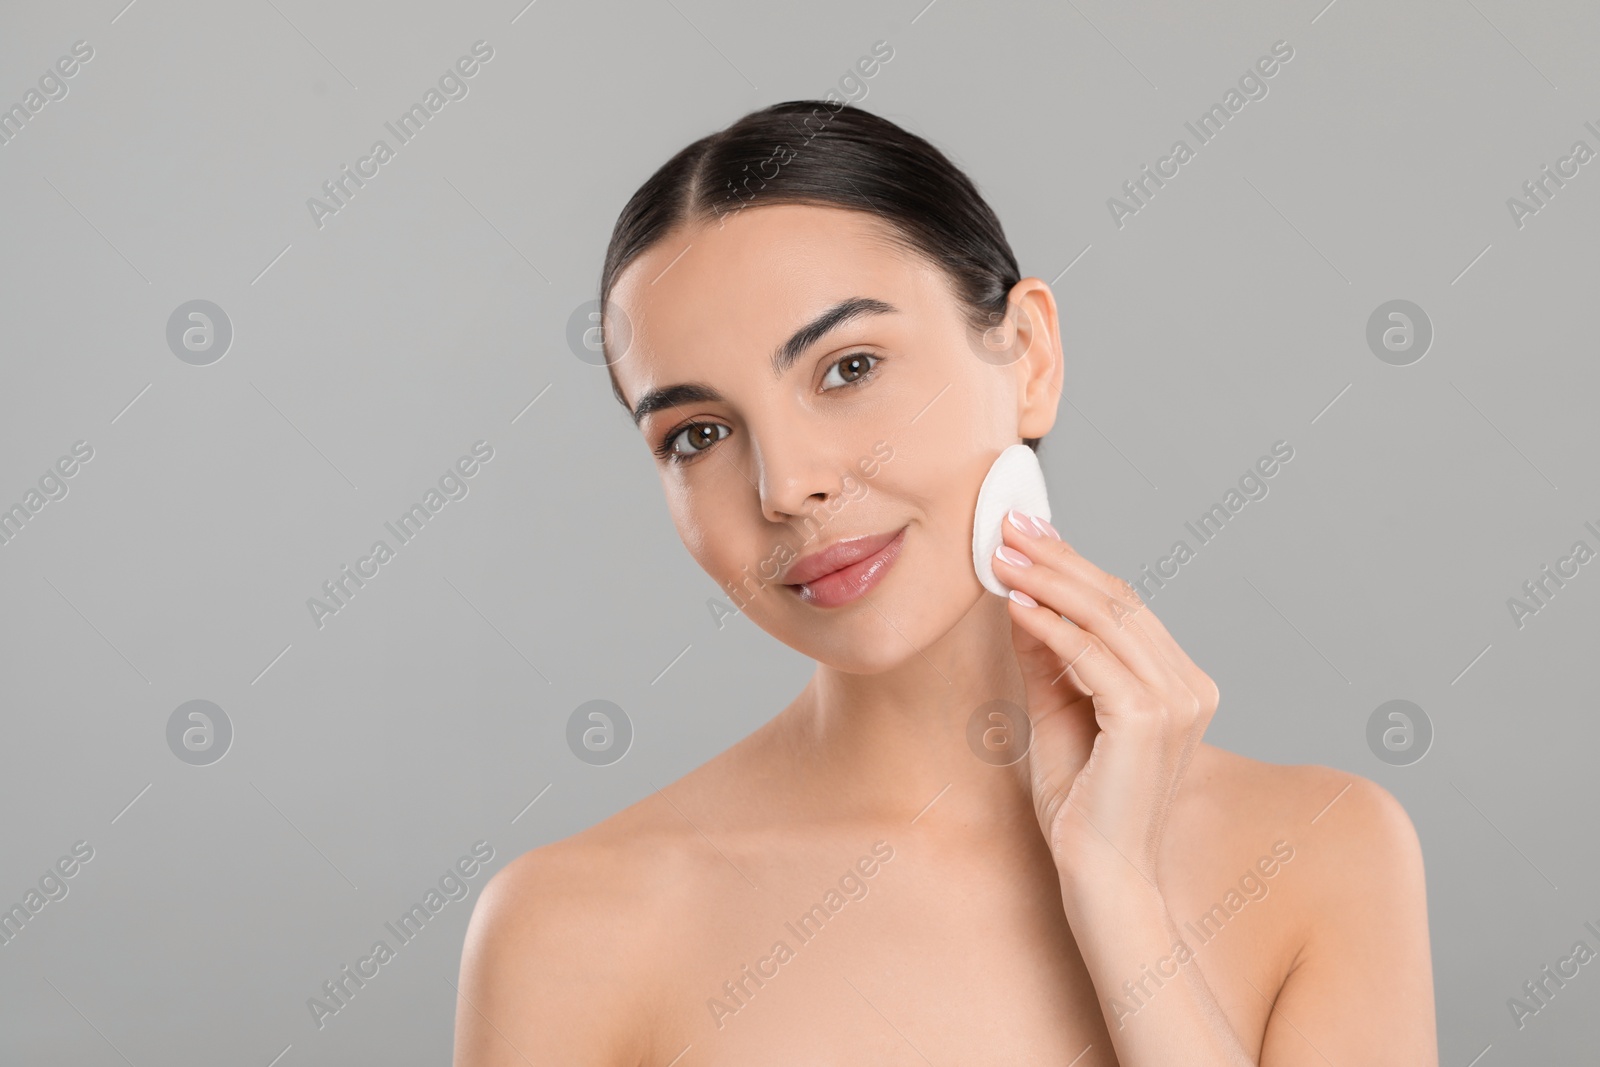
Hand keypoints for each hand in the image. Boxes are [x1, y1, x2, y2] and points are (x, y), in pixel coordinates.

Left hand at [991, 509, 1219, 896]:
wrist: (1099, 874)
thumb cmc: (1081, 804)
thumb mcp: (1057, 711)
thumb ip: (1048, 657)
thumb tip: (1022, 598)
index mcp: (1180, 683)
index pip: (1125, 605)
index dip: (1073, 564)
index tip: (1027, 533)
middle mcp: (1190, 686)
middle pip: (1119, 600)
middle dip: (1057, 558)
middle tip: (1007, 526)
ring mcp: (1176, 702)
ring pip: (1106, 618)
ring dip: (1047, 581)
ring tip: (1000, 556)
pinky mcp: (1148, 720)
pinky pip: (1090, 655)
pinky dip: (1050, 625)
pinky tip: (1014, 606)